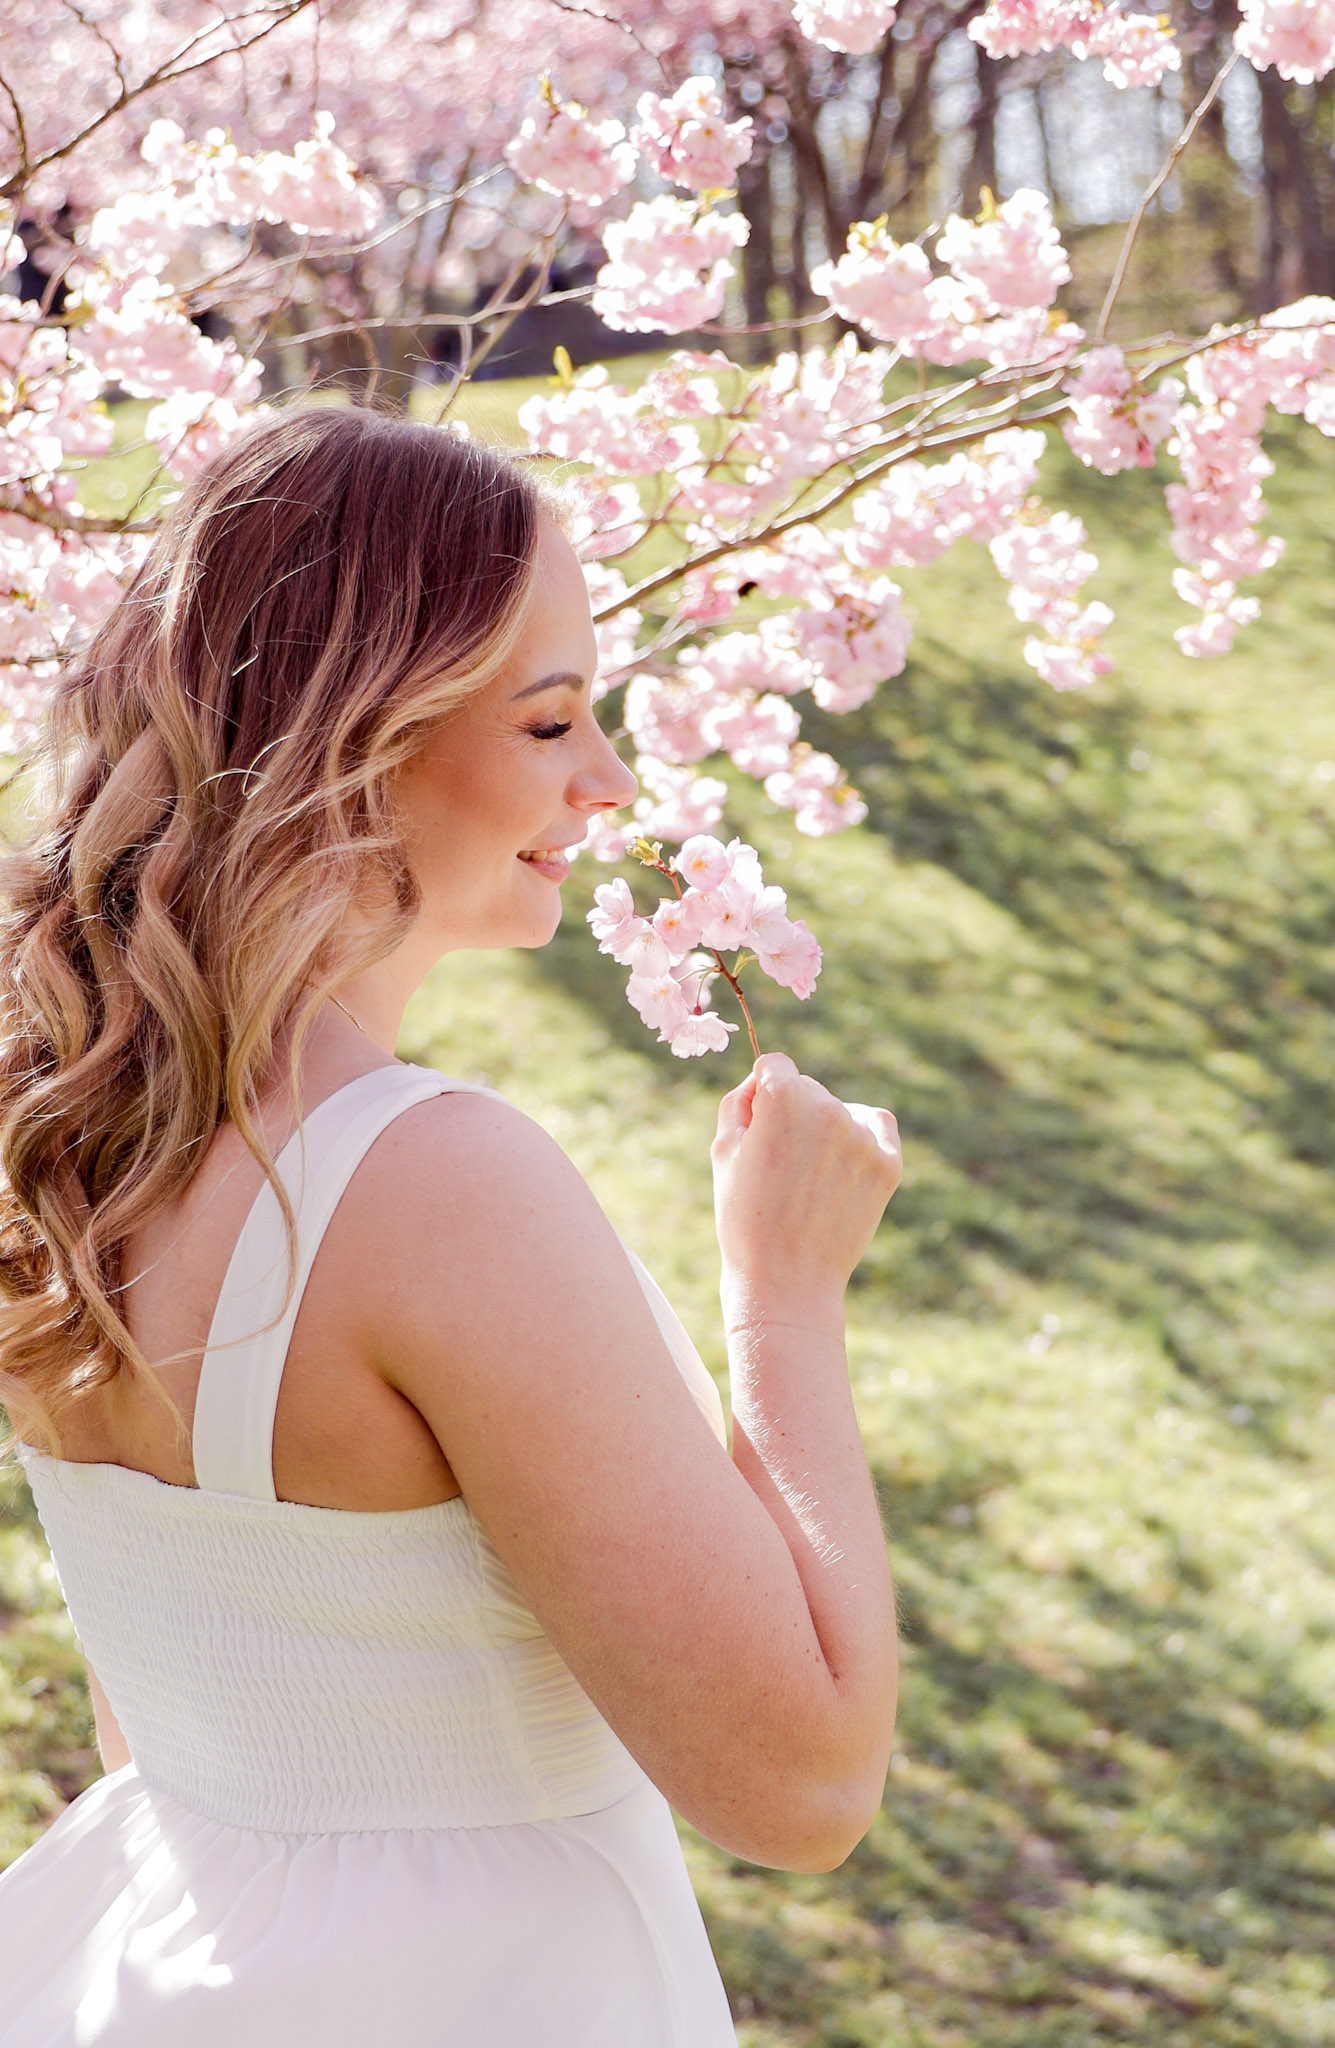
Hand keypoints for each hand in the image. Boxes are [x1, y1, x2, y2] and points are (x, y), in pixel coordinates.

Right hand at [711, 1052, 900, 1313]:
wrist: (787, 1280)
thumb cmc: (745, 1218)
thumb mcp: (723, 1152)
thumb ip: (740, 1100)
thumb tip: (764, 1077)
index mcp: (782, 1098)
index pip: (775, 1066)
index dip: (762, 1096)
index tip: (759, 1126)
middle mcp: (827, 1108)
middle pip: (808, 1089)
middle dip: (792, 1114)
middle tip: (779, 1166)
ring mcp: (862, 1137)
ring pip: (839, 1110)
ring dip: (826, 1130)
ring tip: (808, 1179)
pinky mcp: (889, 1163)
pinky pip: (878, 1125)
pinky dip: (863, 1136)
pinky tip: (843, 1164)